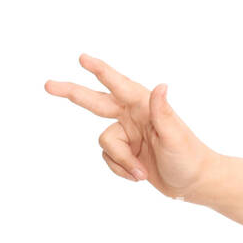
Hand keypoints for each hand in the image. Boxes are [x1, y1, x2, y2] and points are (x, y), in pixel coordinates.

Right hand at [44, 54, 219, 200]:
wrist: (194, 183)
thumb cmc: (189, 158)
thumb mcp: (175, 137)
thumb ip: (163, 112)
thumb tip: (161, 86)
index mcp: (145, 106)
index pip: (119, 85)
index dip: (100, 71)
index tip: (82, 58)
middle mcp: (133, 116)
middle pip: (95, 102)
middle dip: (72, 93)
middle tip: (48, 85)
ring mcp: (128, 134)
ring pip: (105, 143)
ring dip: (121, 161)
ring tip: (143, 173)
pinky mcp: (125, 151)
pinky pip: (109, 159)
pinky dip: (122, 169)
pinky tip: (140, 175)